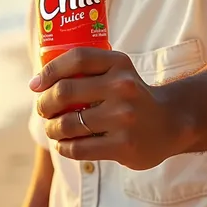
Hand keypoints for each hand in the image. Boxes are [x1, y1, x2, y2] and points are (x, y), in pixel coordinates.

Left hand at [29, 47, 181, 169]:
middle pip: (65, 91)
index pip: (77, 58)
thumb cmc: (132, 95)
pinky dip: (63, 147)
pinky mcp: (123, 146)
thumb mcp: (118, 71)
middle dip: (44, 103)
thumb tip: (38, 82)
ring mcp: (123, 118)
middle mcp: (123, 87)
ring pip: (68, 123)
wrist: (171, 123)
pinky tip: (64, 144)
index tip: (35, 84)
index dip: (50, 70)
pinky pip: (79, 148)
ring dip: (51, 127)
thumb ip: (88, 70)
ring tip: (51, 128)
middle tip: (42, 109)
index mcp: (119, 63)